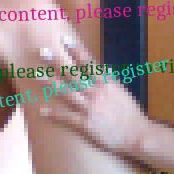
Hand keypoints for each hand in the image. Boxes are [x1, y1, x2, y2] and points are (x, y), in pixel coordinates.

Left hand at [39, 41, 146, 156]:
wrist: (137, 135)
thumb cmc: (130, 114)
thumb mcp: (121, 92)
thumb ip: (109, 81)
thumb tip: (102, 69)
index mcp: (106, 83)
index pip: (88, 62)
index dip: (75, 50)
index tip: (63, 39)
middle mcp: (96, 92)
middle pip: (73, 74)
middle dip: (57, 62)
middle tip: (42, 52)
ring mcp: (90, 108)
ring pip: (66, 92)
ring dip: (50, 83)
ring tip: (36, 74)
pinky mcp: (86, 124)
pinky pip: (66, 117)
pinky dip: (53, 114)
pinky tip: (41, 110)